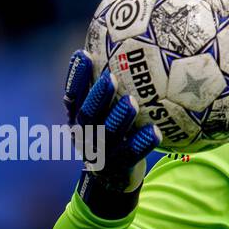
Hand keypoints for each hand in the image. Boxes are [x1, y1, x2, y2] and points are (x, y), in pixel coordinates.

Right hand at [62, 49, 160, 192]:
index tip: (83, 53)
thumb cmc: (114, 136)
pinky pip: (132, 155)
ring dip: (119, 117)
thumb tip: (128, 49)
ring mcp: (101, 153)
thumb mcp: (105, 115)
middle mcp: (85, 136)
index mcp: (78, 120)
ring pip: (108, 134)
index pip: (72, 95)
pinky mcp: (118, 168)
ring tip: (132, 102)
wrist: (113, 179)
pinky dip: (142, 143)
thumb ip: (109, 91)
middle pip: (87, 114)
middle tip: (110, 77)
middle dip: (97, 95)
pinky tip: (156, 132)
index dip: (75, 76)